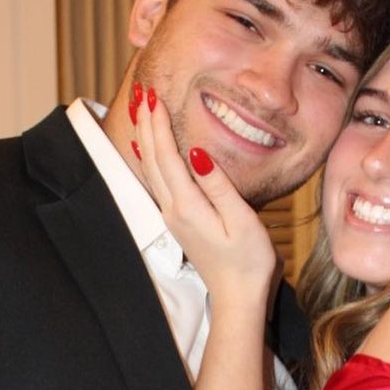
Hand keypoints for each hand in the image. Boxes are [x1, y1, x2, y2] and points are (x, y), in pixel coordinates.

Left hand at [134, 87, 279, 308]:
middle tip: (142, 91)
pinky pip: (157, 182)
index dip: (159, 124)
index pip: (167, 156)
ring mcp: (173, 217)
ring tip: (141, 111)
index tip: (154, 96)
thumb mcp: (241, 221)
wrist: (237, 297)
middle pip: (153, 159)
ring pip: (151, 169)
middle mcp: (173, 210)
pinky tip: (147, 150)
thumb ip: (218, 186)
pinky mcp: (179, 221)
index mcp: (187, 206)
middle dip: (147, 124)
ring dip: (146, 138)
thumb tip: (199, 153)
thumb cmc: (248, 262)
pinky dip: (151, 159)